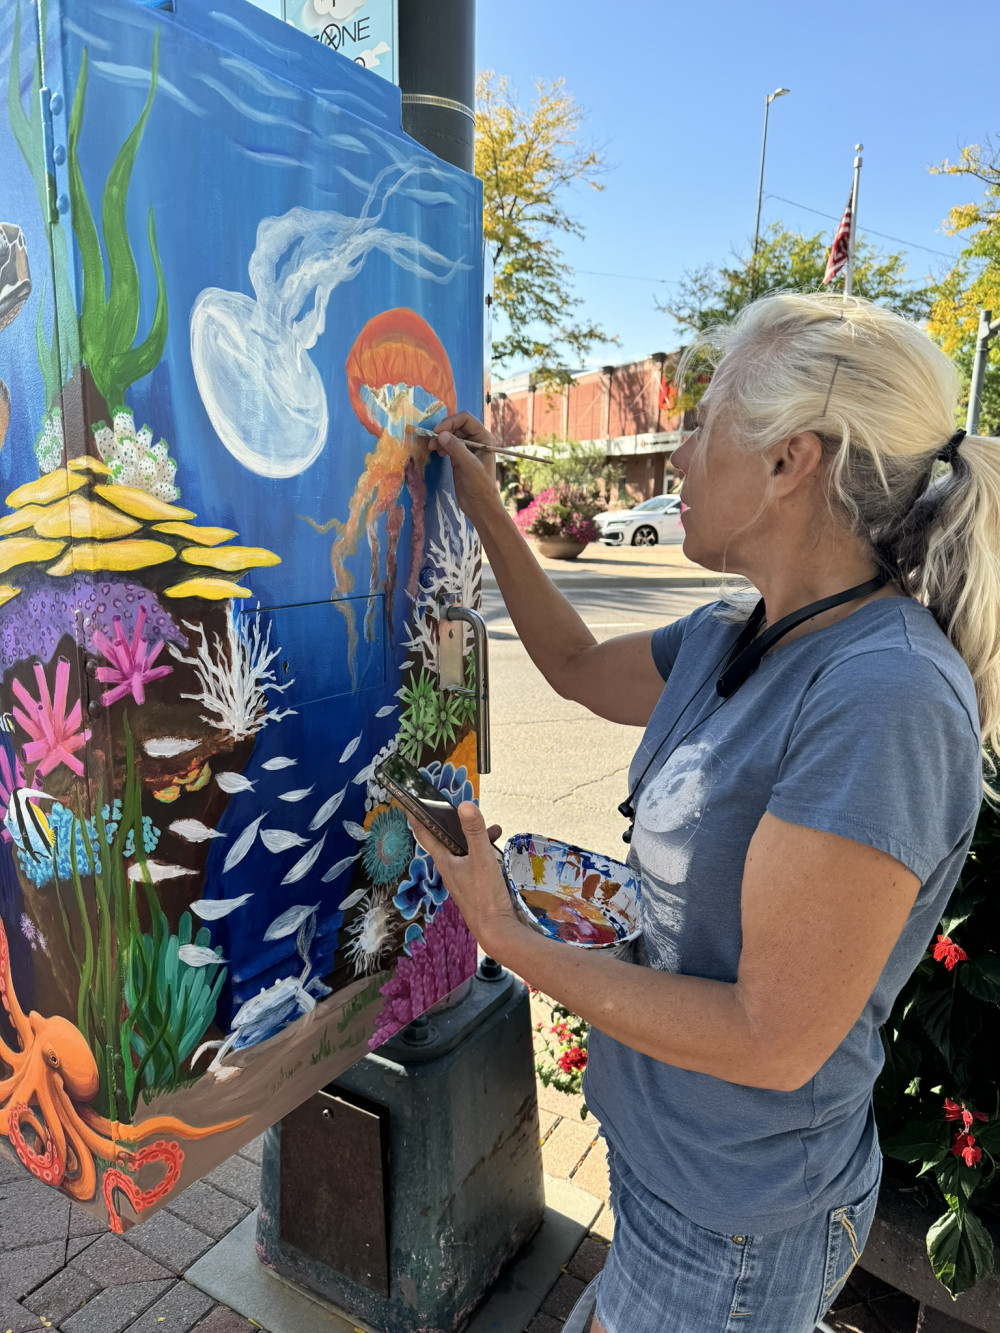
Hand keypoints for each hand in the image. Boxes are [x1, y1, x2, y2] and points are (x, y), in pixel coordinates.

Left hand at [404, 802, 522, 957]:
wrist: (496, 930)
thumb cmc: (485, 896)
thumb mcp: (482, 858)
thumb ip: (475, 831)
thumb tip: (465, 805)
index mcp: (445, 861)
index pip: (425, 835)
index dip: (417, 818)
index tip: (410, 804)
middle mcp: (450, 870)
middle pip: (449, 840)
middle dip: (460, 824)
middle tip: (470, 812)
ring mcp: (462, 879)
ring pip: (465, 851)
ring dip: (477, 838)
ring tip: (495, 832)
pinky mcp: (473, 887)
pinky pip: (475, 862)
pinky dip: (484, 852)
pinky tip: (498, 854)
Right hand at [430, 413, 503, 522]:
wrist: (479, 505)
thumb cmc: (480, 486)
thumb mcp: (470, 467)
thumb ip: (457, 449)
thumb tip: (441, 435)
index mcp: (484, 438)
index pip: (466, 419)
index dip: (451, 422)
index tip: (438, 431)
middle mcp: (476, 440)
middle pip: (456, 426)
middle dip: (444, 430)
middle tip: (432, 440)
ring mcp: (466, 449)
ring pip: (450, 435)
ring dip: (440, 439)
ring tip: (432, 447)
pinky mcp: (458, 457)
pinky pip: (447, 445)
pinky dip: (440, 446)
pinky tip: (437, 452)